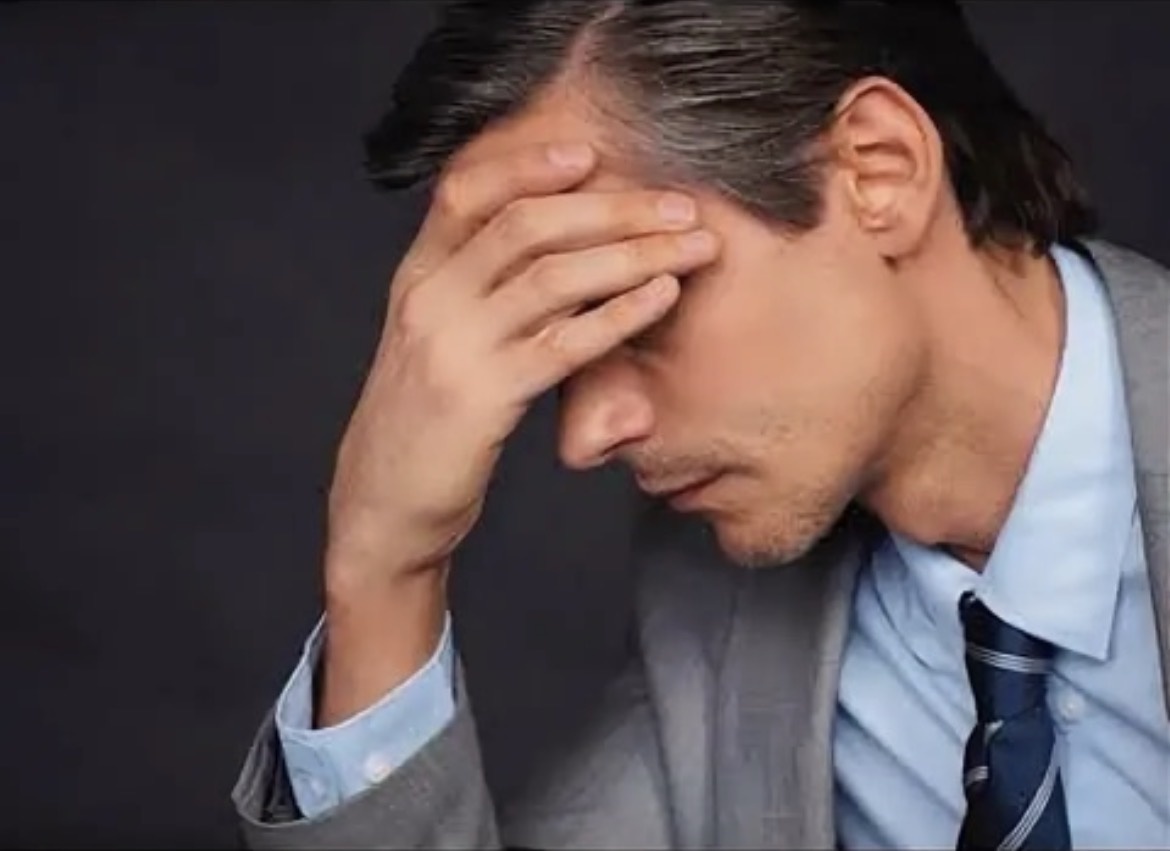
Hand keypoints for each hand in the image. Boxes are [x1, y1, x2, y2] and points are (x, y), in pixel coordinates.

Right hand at [324, 141, 718, 588]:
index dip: (528, 163)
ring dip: (633, 254)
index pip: (465, 192)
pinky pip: (564, 343)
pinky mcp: (482, 398)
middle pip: (526, 224)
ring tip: (691, 246)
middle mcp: (430, 300)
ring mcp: (453, 347)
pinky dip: (621, 313)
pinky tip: (662, 296)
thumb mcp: (433, 340)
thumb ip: (475, 290)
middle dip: (613, 208)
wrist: (380, 505)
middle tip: (679, 206)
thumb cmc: (424, 423)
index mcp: (416, 278)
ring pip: (553, 276)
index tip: (591, 153)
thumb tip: (554, 249)